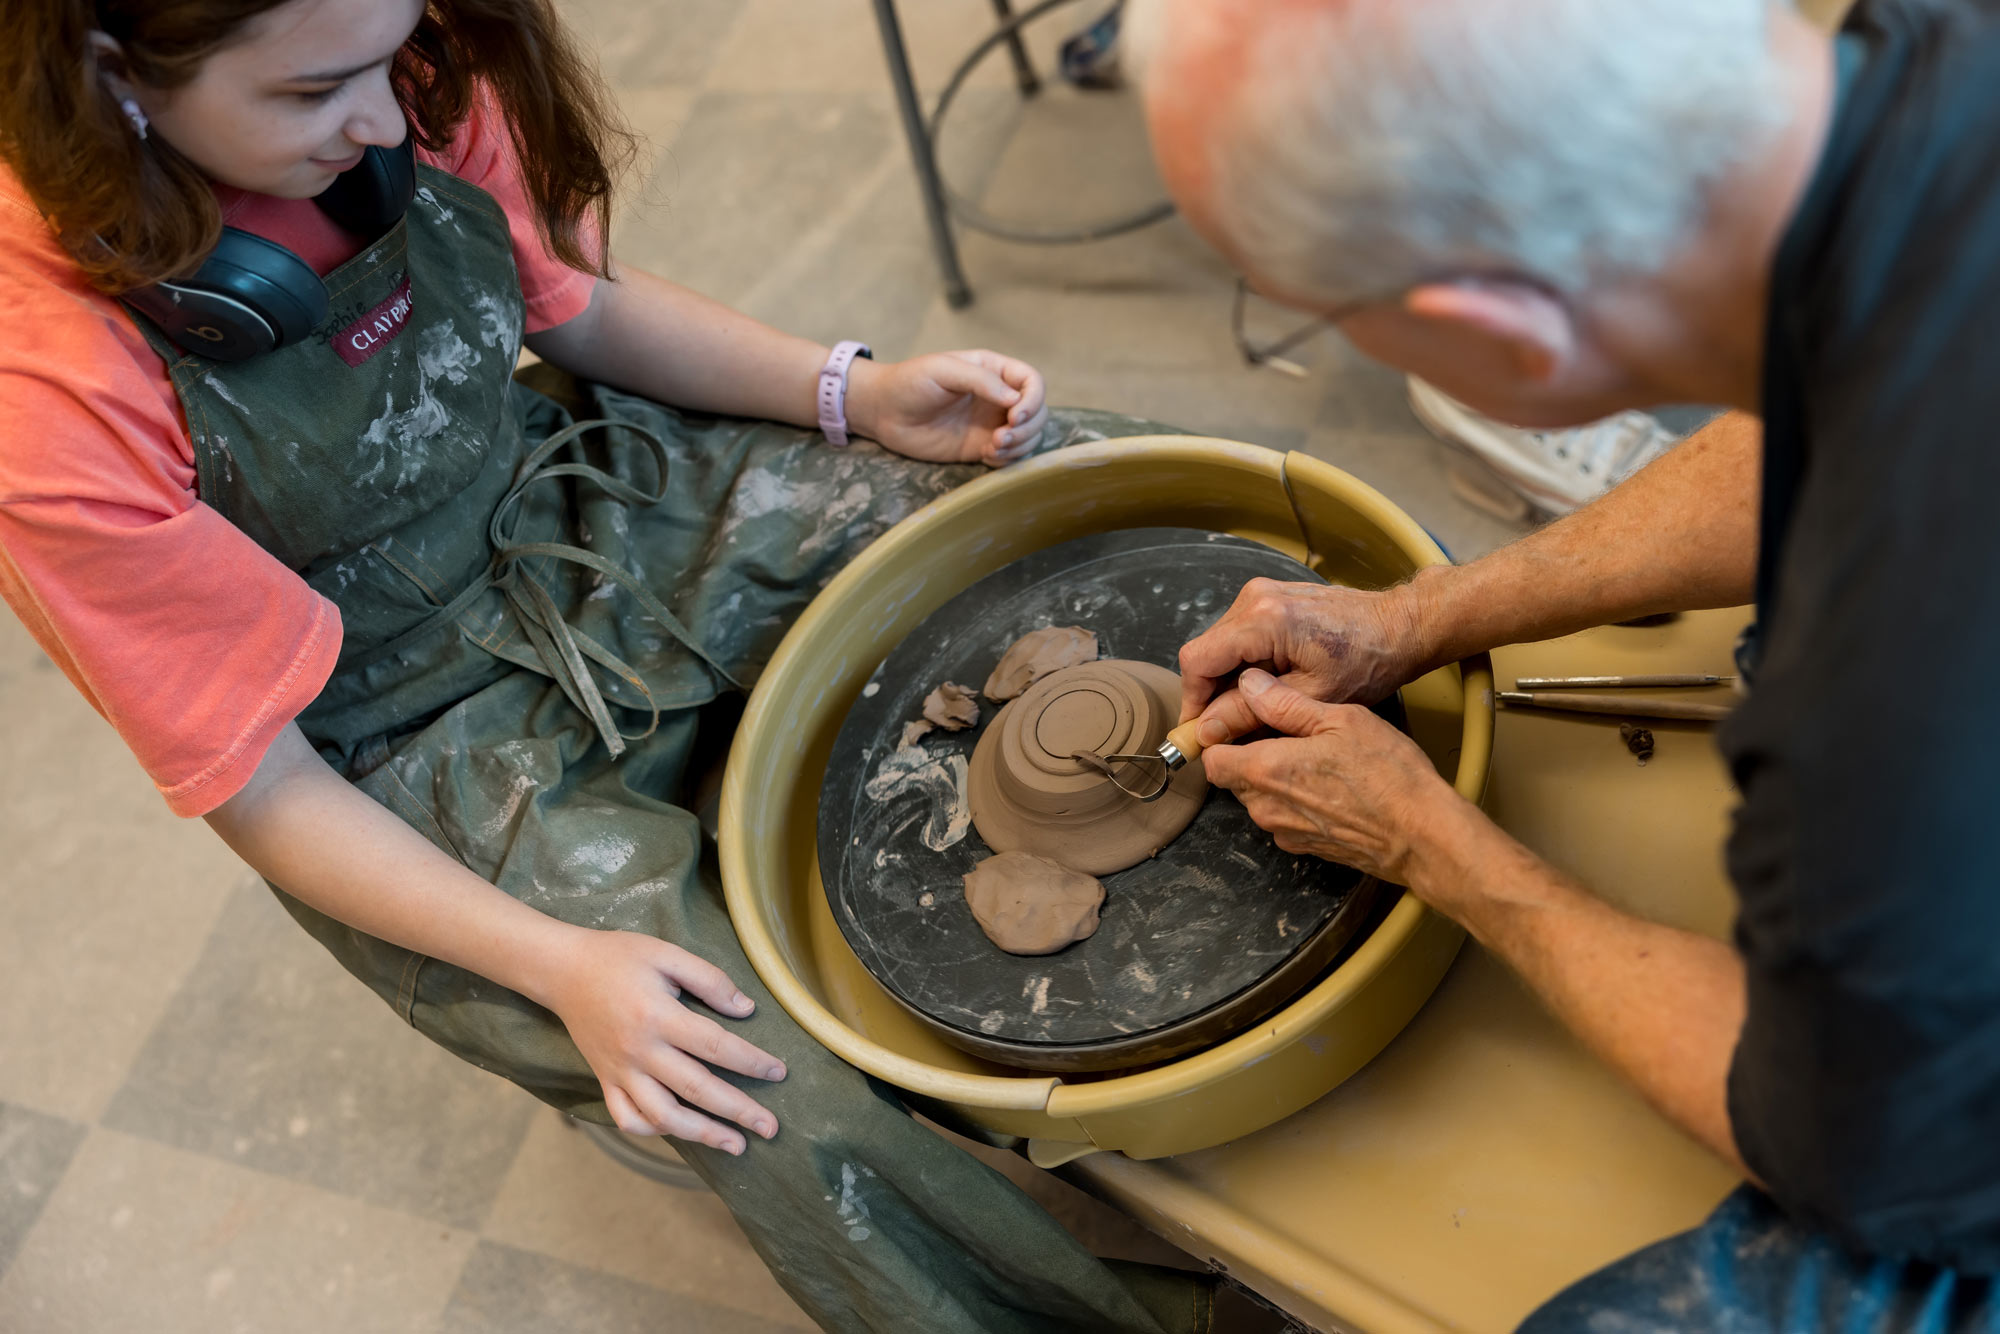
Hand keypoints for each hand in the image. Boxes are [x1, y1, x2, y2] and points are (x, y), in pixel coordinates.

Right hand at [541, 928, 786, 1153]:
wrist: (563, 970)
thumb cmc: (619, 957)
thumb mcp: (666, 953)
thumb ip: (708, 979)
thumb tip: (746, 1008)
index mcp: (658, 1016)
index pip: (715, 1046)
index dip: (751, 1062)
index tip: (778, 1073)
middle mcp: (639, 1051)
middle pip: (696, 1089)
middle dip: (738, 1111)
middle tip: (771, 1127)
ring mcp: (620, 1071)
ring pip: (662, 1116)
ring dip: (702, 1134)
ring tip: (736, 1145)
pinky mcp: (605, 1080)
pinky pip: (627, 1118)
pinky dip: (651, 1131)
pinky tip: (679, 1133)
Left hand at [848, 349, 1048, 466]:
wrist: (884, 412)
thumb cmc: (910, 382)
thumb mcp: (943, 370)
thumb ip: (980, 380)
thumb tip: (1015, 399)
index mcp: (994, 371)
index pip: (1032, 382)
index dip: (1033, 400)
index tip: (1015, 415)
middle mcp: (998, 397)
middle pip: (1038, 413)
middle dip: (1027, 428)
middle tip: (1000, 438)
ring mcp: (991, 424)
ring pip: (1028, 437)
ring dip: (1019, 446)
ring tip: (992, 448)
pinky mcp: (981, 447)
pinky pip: (1010, 456)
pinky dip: (1007, 460)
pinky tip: (986, 456)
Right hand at [1178, 578, 1429, 744]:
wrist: (1400, 626)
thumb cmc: (1368, 661)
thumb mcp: (1309, 697)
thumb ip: (1250, 713)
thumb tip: (1207, 731)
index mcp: (1263, 620)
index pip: (1198, 660)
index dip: (1192, 701)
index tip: (1199, 733)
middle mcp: (1255, 598)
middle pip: (1207, 652)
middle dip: (1211, 694)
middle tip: (1227, 732)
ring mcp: (1262, 593)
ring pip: (1221, 646)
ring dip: (1229, 681)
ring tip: (1255, 711)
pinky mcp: (1271, 597)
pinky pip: (1240, 635)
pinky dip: (1245, 665)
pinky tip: (1268, 688)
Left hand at [1200, 669, 1469, 883]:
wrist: (1422, 836)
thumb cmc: (1387, 775)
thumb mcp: (1340, 720)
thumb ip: (1285, 703)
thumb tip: (1249, 684)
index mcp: (1265, 771)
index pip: (1211, 759)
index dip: (1224, 740)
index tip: (1245, 724)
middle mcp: (1265, 807)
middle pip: (1233, 779)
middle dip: (1249, 757)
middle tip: (1288, 736)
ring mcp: (1284, 832)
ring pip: (1259, 800)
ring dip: (1274, 780)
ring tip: (1314, 760)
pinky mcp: (1304, 848)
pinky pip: (1283, 819)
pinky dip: (1295, 803)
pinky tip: (1329, 788)